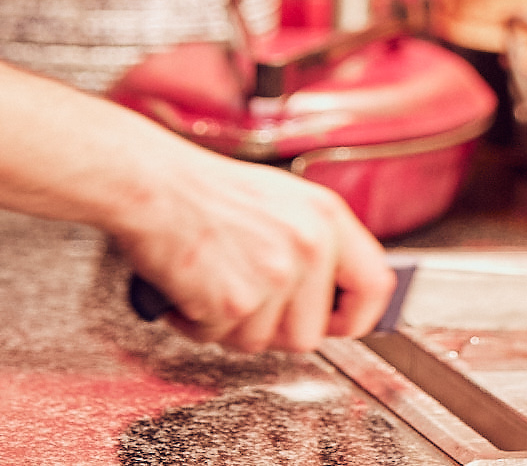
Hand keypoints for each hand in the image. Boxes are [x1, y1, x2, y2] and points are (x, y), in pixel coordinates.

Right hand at [108, 148, 391, 353]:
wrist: (152, 185)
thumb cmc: (203, 189)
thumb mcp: (280, 200)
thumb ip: (314, 243)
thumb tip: (331, 293)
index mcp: (326, 216)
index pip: (374, 285)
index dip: (357, 315)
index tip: (339, 322)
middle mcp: (309, 245)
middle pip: (311, 333)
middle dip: (273, 328)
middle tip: (244, 300)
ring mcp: (275, 275)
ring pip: (265, 342)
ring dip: (233, 327)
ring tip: (214, 284)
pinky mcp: (237, 301)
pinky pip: (223, 339)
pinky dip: (200, 324)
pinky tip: (192, 289)